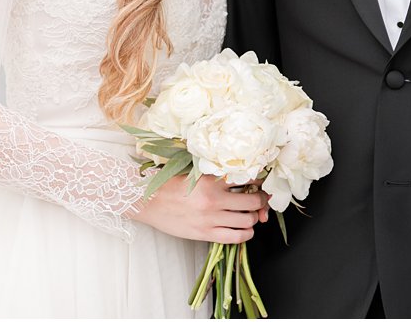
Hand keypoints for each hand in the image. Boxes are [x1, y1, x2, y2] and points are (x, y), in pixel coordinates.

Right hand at [128, 174, 269, 243]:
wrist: (148, 201)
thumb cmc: (169, 185)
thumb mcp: (194, 173)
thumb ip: (216, 174)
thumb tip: (241, 177)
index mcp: (211, 179)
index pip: (247, 177)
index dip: (261, 179)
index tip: (263, 180)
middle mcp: (214, 199)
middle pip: (253, 201)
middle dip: (262, 200)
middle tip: (263, 198)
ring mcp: (210, 219)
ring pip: (248, 220)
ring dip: (255, 217)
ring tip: (253, 214)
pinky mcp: (205, 234)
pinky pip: (236, 237)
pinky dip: (246, 234)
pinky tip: (245, 229)